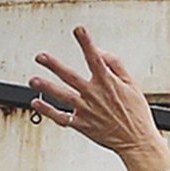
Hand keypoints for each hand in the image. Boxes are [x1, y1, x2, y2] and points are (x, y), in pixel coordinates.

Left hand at [30, 28, 169, 170]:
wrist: (136, 141)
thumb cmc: (136, 112)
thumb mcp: (131, 84)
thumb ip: (115, 65)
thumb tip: (100, 52)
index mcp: (107, 83)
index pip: (95, 58)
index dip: (86, 43)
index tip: (78, 30)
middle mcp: (94, 95)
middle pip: (70, 76)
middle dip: (54, 65)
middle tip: (40, 56)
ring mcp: (87, 111)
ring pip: (62, 96)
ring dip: (46, 87)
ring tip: (33, 80)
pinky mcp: (82, 125)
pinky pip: (61, 117)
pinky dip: (47, 111)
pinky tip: (37, 103)